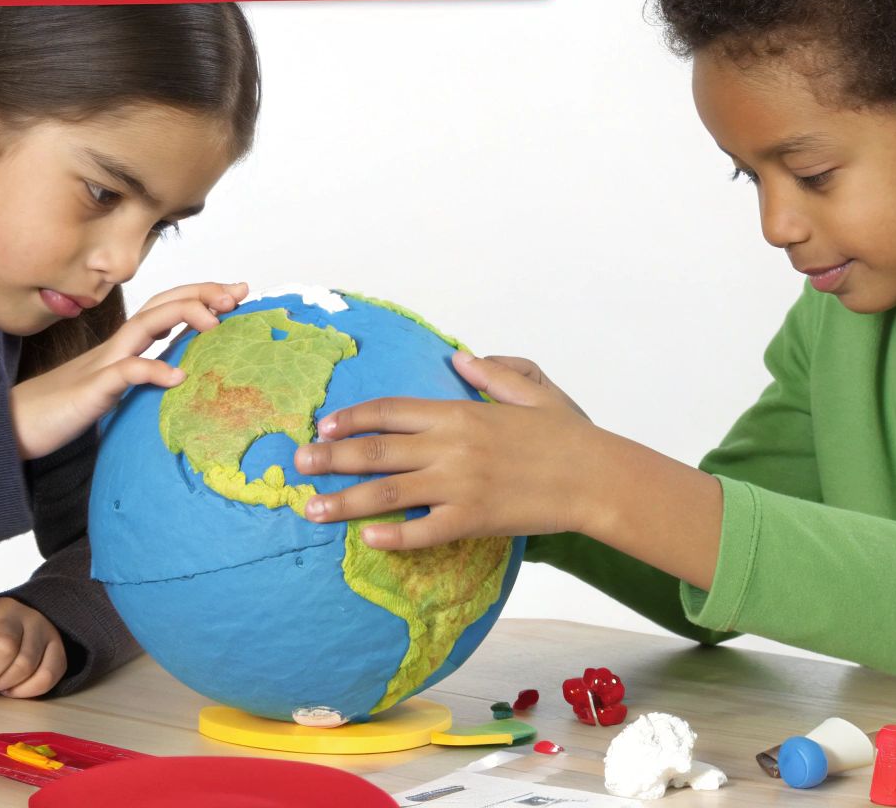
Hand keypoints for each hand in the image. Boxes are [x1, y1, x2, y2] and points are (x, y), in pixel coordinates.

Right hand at [10, 281, 246, 459]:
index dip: (200, 296)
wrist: (14, 426)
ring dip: (182, 316)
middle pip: (161, 305)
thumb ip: (142, 381)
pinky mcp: (91, 391)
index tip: (236, 293)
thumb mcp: (114, 394)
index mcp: (124, 348)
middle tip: (238, 292)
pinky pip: (124, 374)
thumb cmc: (63, 411)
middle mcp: (115, 347)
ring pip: (144, 326)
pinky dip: (151, 370)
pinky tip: (176, 377)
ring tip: (217, 321)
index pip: (166, 309)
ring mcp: (102, 365)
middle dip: (201, 293)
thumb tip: (179, 380)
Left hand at [292, 351, 601, 549]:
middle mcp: (451, 447)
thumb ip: (492, 372)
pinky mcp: (473, 520)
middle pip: (375, 451)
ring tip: (310, 508)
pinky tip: (366, 539)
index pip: (390, 410)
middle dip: (329, 457)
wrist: (598, 477)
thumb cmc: (569, 433)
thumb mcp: (531, 389)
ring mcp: (459, 486)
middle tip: (296, 464)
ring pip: (386, 494)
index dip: (351, 418)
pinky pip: (422, 531)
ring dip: (342, 501)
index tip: (324, 425)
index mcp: (460, 412)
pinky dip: (391, 536)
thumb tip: (459, 357)